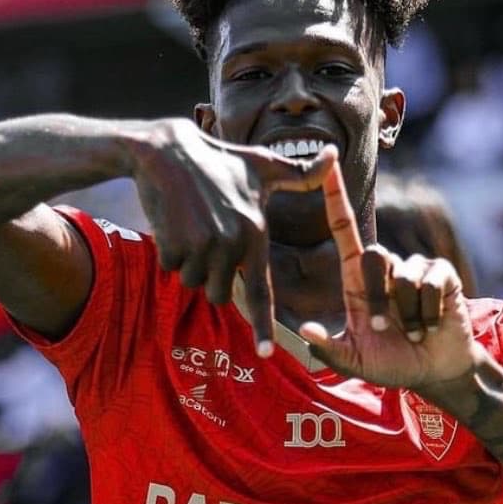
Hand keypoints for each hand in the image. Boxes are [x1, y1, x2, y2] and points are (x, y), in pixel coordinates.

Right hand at [129, 118, 335, 355]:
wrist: (168, 150)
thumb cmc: (221, 160)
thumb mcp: (264, 165)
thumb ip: (302, 175)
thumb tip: (334, 154)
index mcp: (255, 233)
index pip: (261, 291)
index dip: (262, 326)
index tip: (265, 353)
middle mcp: (232, 244)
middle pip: (221, 293)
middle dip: (212, 276)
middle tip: (208, 240)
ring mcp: (201, 246)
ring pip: (194, 282)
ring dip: (189, 263)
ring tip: (192, 226)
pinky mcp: (173, 244)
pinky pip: (170, 268)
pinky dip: (169, 252)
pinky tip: (174, 223)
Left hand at [300, 162, 476, 390]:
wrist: (435, 372)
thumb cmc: (391, 363)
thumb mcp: (355, 361)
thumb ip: (329, 350)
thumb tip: (306, 331)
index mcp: (358, 279)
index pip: (344, 228)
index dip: (334, 196)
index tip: (325, 163)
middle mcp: (386, 267)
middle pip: (375, 255)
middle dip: (379, 297)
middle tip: (386, 329)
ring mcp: (415, 268)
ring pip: (404, 275)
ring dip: (407, 314)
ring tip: (413, 331)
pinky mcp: (442, 275)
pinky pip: (431, 282)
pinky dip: (428, 311)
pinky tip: (432, 323)